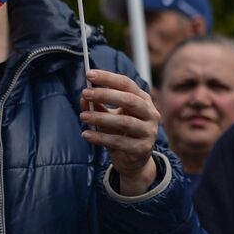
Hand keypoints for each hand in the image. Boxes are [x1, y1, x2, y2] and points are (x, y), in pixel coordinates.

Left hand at [81, 68, 159, 196]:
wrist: (134, 160)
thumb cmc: (121, 133)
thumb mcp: (109, 116)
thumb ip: (98, 106)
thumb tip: (83, 96)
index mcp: (144, 101)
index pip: (127, 84)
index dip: (109, 78)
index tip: (89, 74)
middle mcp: (150, 114)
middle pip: (129, 100)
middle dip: (106, 95)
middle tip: (85, 93)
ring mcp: (148, 132)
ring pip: (124, 122)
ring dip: (101, 118)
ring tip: (83, 116)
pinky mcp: (141, 149)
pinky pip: (119, 142)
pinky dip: (100, 138)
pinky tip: (86, 134)